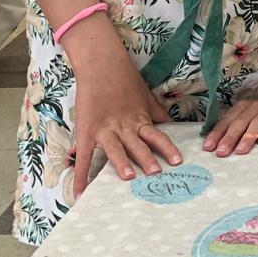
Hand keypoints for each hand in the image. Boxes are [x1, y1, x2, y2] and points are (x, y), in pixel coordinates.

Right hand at [71, 57, 182, 197]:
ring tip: (129, 177)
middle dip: (147, 158)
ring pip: (115, 149)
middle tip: (157, 173)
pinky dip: (81, 176)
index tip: (178, 161)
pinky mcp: (87, 131)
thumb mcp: (145, 96)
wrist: (102, 64)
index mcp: (139, 119)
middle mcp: (124, 126)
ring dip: (121, 163)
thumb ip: (157, 113)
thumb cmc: (125, 79)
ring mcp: (105, 129)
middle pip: (137, 144)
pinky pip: (84, 157)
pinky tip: (79, 192)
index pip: (156, 136)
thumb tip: (171, 125)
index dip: (167, 147)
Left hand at [203, 98, 257, 157]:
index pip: (226, 121)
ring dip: (247, 137)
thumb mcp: (249, 119)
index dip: (217, 134)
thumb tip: (217, 148)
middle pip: (240, 123)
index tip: (208, 148)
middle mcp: (254, 107)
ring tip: (240, 151)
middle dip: (229, 138)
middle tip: (221, 152)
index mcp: (242, 108)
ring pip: (257, 123)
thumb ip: (236, 130)